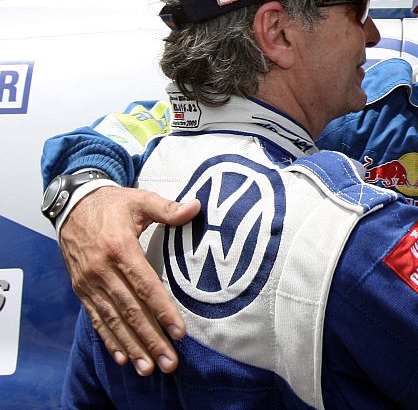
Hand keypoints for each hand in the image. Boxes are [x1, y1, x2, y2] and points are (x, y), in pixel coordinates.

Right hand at [59, 186, 199, 374]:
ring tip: (149, 368)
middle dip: (151, 339)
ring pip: (113, 320)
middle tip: (169, 362)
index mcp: (120, 248)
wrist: (72, 205)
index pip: (145, 286)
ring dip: (132, 346)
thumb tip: (196, 207)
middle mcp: (102, 270)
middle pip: (130, 310)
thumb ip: (168, 208)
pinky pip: (96, 319)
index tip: (179, 332)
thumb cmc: (112, 204)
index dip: (162, 310)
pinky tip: (123, 357)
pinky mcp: (82, 289)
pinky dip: (109, 340)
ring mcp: (89, 282)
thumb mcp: (140, 200)